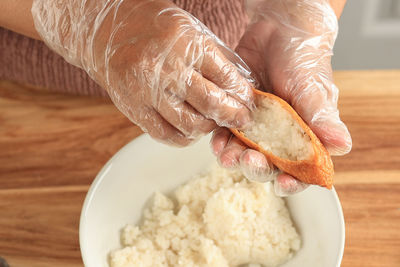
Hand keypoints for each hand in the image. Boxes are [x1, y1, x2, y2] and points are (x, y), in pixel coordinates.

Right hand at [32, 0, 253, 145]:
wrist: (107, 31)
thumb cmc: (155, 27)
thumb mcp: (192, 31)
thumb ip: (218, 59)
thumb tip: (242, 87)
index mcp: (186, 44)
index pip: (225, 77)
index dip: (242, 95)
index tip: (249, 104)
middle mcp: (167, 69)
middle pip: (210, 104)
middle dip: (232, 116)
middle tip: (241, 120)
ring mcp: (148, 91)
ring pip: (189, 124)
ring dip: (208, 128)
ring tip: (213, 122)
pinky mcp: (133, 108)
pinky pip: (165, 134)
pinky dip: (183, 137)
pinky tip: (190, 130)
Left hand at [211, 0, 351, 194]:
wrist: (279, 31)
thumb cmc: (304, 60)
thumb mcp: (314, 89)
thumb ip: (323, 118)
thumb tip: (342, 146)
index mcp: (304, 137)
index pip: (300, 169)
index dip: (292, 181)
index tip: (282, 183)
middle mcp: (280, 137)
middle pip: (267, 166)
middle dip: (257, 168)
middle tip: (250, 160)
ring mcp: (256, 127)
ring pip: (243, 153)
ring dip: (234, 158)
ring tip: (227, 155)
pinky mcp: (237, 114)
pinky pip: (226, 135)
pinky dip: (221, 141)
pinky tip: (218, 140)